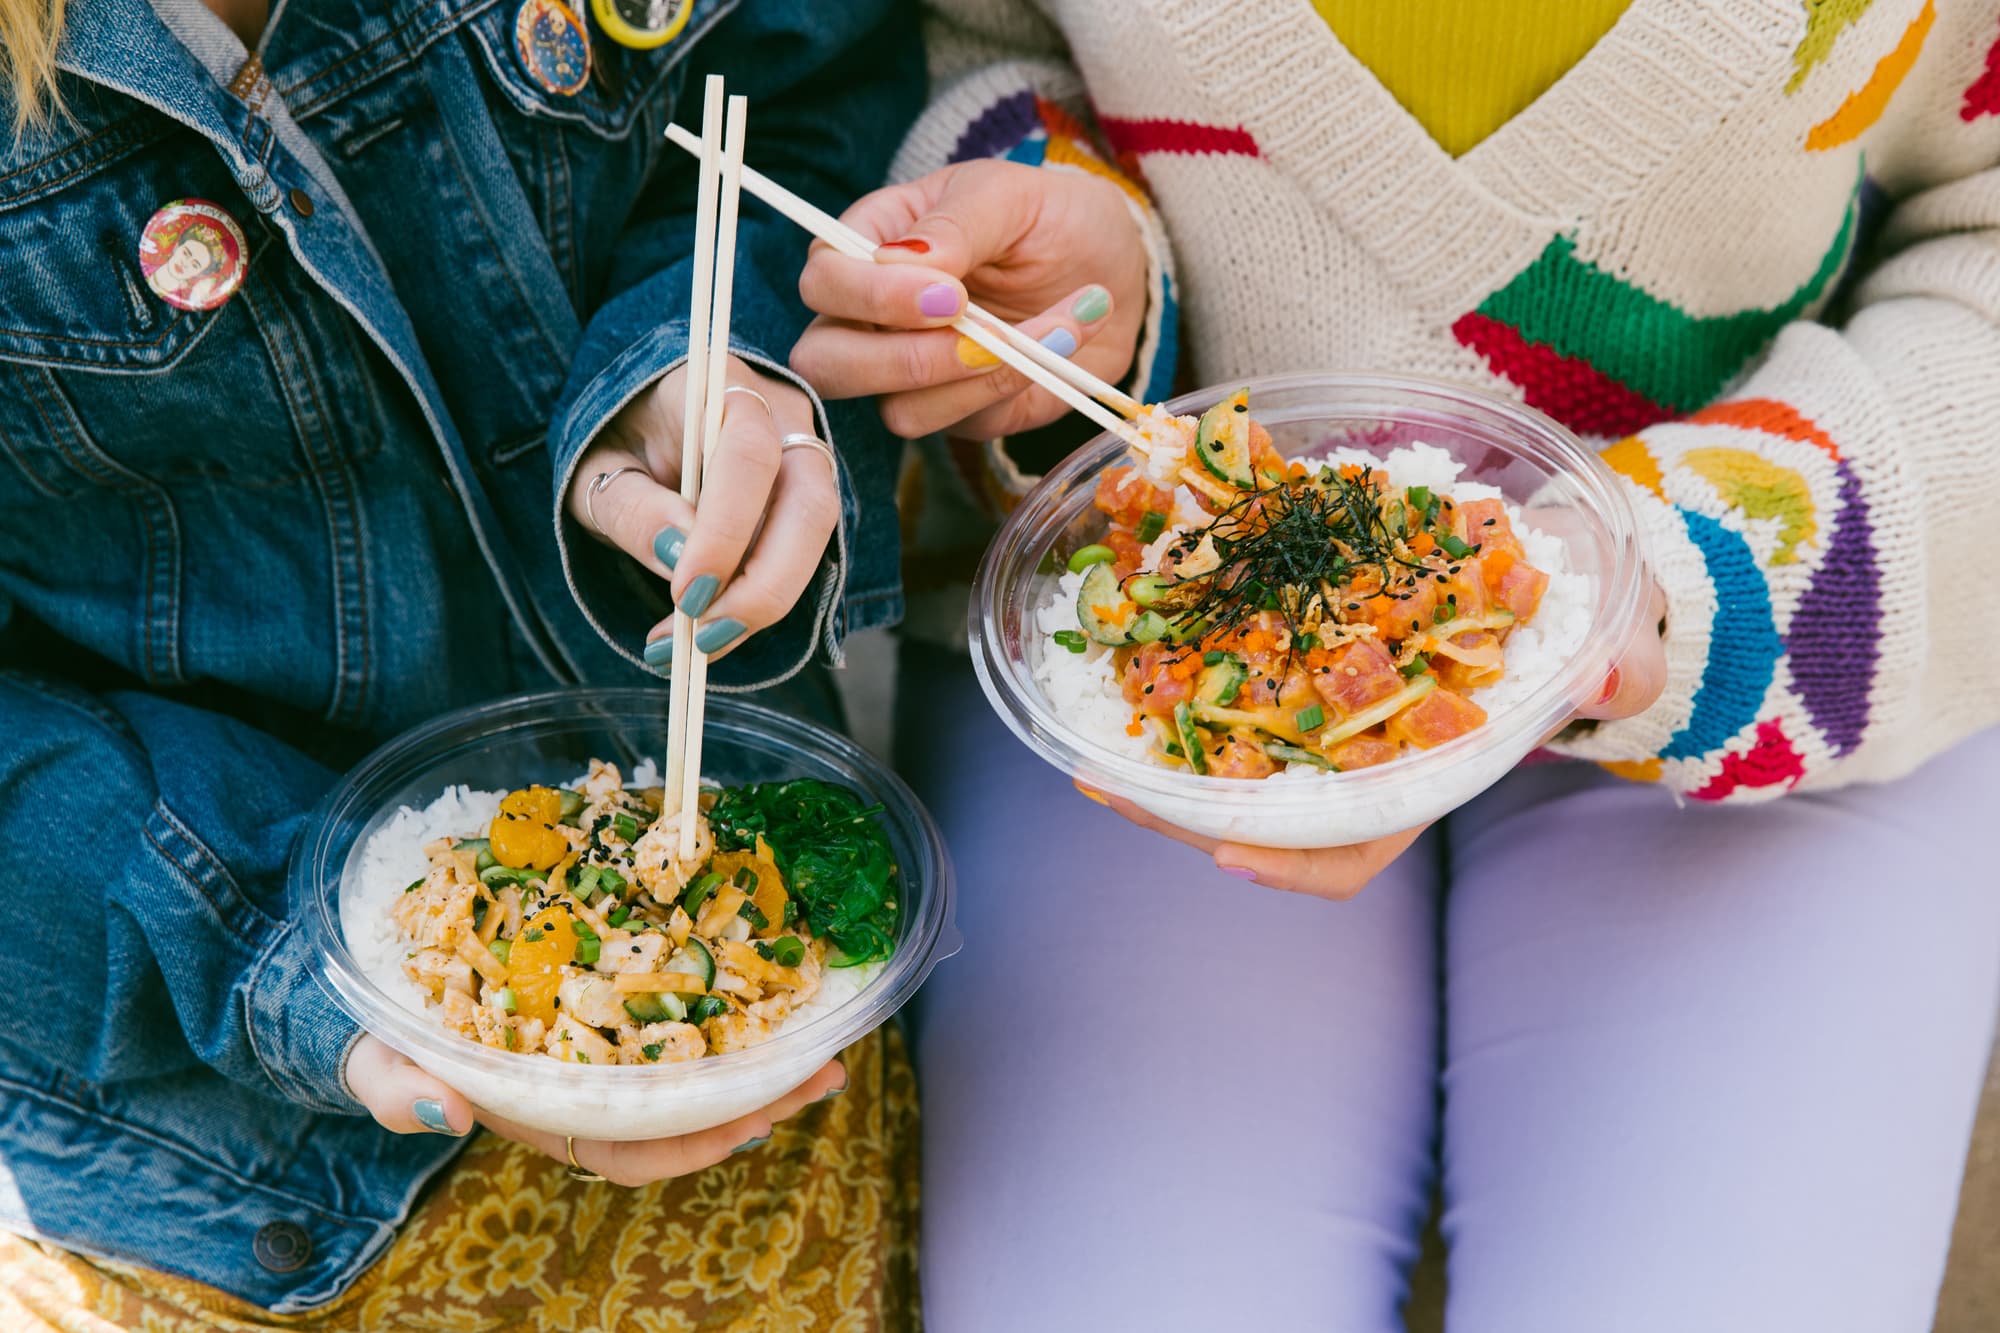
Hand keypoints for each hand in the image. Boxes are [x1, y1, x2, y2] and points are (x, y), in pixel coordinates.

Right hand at [345, 1034, 845, 1184]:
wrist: (392, 1005)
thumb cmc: (395, 1046)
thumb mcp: (385, 1067)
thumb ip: (402, 1093)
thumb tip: (447, 1110)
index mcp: (555, 1117)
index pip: (639, 1149)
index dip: (698, 1140)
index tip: (754, 1122)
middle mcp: (597, 1094)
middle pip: (693, 1113)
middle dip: (763, 1099)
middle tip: (828, 1072)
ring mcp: (611, 1055)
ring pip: (701, 1072)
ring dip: (765, 1062)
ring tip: (830, 1042)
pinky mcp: (616, 1008)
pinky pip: (685, 1021)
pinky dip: (732, 1013)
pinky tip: (776, 987)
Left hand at [566, 356, 838, 664]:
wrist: (641, 420)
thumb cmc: (615, 438)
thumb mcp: (594, 470)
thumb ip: (632, 507)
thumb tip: (677, 555)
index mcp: (718, 387)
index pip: (748, 454)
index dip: (727, 528)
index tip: (686, 593)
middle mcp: (780, 416)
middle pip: (809, 503)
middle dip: (763, 584)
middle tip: (703, 638)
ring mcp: (803, 455)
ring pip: (816, 537)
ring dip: (762, 602)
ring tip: (697, 645)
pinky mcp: (807, 497)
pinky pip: (801, 556)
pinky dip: (756, 604)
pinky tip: (708, 633)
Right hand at [791, 159, 1147, 439]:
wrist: (1110, 264)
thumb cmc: (1047, 216)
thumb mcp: (1007, 194)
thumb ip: (954, 224)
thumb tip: (901, 262)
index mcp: (868, 246)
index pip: (823, 281)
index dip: (871, 296)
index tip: (950, 290)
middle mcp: (873, 318)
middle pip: (827, 364)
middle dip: (903, 359)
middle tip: (982, 333)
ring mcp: (911, 374)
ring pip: (896, 411)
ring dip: (977, 378)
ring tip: (1054, 327)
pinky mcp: (960, 411)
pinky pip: (964, 425)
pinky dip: (1017, 387)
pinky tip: (1062, 342)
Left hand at [1076, 585, 1671, 899]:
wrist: (1561, 578)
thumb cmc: (1587, 632)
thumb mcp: (1614, 648)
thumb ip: (1615, 669)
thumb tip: (1607, 675)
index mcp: (1422, 781)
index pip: (1352, 849)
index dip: (1291, 864)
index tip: (1228, 853)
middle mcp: (1360, 761)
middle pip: (1260, 813)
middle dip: (1183, 808)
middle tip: (1110, 784)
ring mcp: (1324, 713)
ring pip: (1230, 757)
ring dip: (1159, 754)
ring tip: (1088, 739)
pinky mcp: (1300, 656)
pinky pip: (1229, 679)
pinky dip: (1179, 673)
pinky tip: (1127, 650)